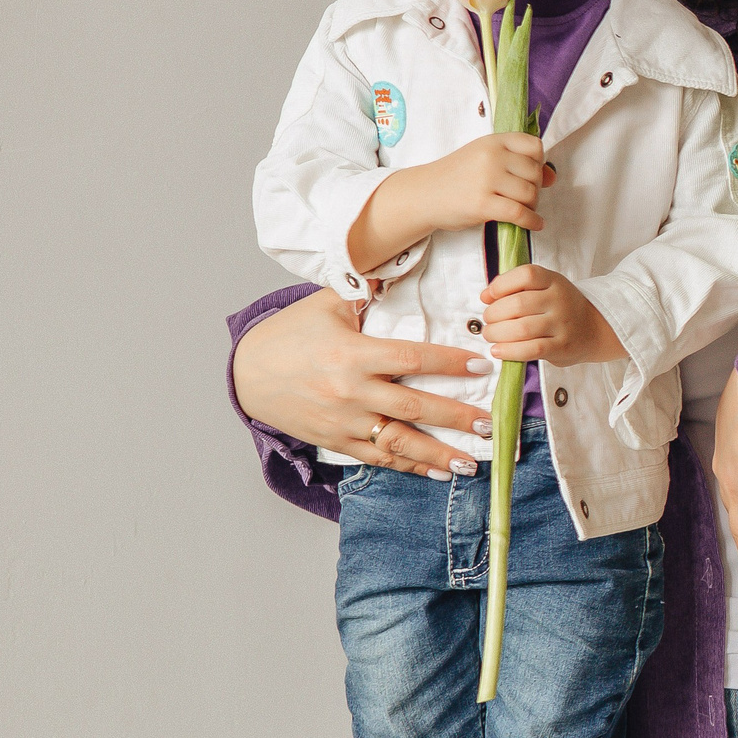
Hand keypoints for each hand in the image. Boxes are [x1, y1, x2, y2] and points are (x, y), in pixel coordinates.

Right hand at [232, 289, 487, 476]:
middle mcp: (351, 391)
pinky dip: (409, 467)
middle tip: (492, 425)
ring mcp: (344, 421)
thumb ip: (365, 290)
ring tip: (472, 461)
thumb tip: (400, 265)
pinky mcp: (336, 441)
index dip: (450, 363)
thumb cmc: (290, 334)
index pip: (412, 358)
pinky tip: (437, 473)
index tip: (482, 366)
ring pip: (399, 442)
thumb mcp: (325, 305)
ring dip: (438, 454)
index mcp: (353, 354)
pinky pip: (378, 458)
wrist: (246, 373)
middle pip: (414, 407)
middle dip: (457, 418)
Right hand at [347, 134, 549, 270]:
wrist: (425, 194)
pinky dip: (532, 221)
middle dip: (535, 188)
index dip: (538, 162)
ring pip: (530, 194)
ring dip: (532, 206)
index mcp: (493, 141)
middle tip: (523, 197)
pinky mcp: (483, 204)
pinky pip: (520, 213)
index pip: (534, 145)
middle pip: (535, 173)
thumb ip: (518, 163)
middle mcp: (491, 156)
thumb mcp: (486, 160)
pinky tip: (534, 224)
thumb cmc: (458, 177)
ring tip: (522, 209)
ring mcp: (486, 180)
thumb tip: (553, 176)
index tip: (529, 174)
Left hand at [481, 265, 623, 365]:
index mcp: (554, 281)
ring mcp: (562, 324)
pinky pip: (531, 350)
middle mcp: (560, 300)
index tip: (488, 297)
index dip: (500, 285)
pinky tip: (498, 350)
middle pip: (518, 304)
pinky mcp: (562, 347)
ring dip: (497, 333)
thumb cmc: (561, 308)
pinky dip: (510, 351)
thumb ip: (516, 288)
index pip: (525, 275)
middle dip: (493, 314)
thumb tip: (486, 296)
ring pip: (521, 329)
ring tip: (491, 335)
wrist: (595, 329)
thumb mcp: (545, 288)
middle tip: (488, 321)